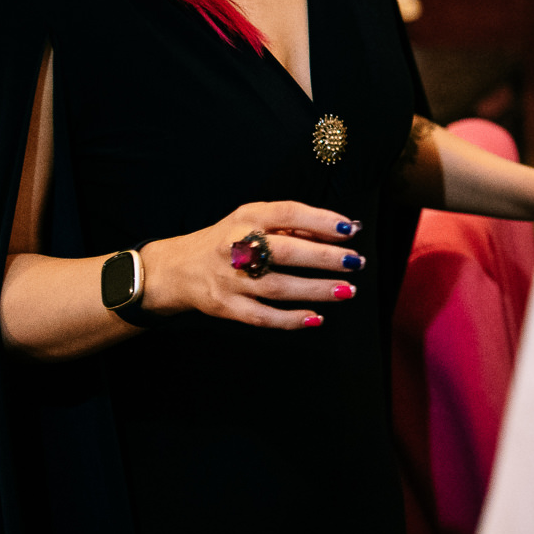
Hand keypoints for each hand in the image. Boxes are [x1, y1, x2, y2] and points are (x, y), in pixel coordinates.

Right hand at [137, 202, 366, 329]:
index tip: (350, 229)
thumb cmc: (229, 239)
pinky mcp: (225, 306)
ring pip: (278, 287)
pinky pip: (262, 316)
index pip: (288, 213)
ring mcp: (229, 279)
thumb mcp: (254, 220)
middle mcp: (236, 246)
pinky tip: (316, 317)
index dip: (321, 221)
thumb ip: (294, 226)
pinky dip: (291, 319)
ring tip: (347, 290)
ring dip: (316, 290)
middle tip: (356, 262)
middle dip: (324, 258)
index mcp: (247, 217)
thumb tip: (344, 232)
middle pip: (285, 253)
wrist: (178, 268)